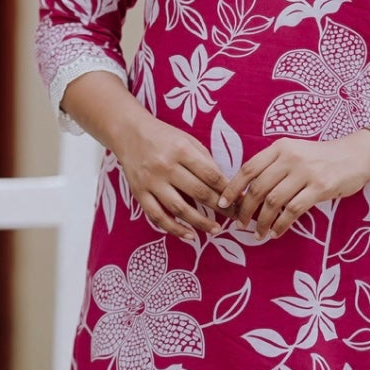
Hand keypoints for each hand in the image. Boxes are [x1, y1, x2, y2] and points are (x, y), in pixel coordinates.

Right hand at [112, 112, 225, 239]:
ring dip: (200, 222)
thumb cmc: (164, 137)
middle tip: (234, 217)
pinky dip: (174, 229)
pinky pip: (157, 216)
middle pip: (198, 192)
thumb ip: (205, 161)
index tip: (240, 200)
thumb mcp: (187, 140)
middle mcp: (166, 166)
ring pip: (179, 208)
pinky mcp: (139, 193)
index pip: (211, 175)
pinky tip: (190, 236)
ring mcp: (151, 181)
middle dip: (220, 207)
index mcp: (181, 150)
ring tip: (216, 230)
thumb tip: (227, 186)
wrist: (129, 133)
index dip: (228, 190)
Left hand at [217, 131, 369, 237]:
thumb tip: (248, 193)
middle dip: (245, 209)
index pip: (248, 168)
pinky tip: (276, 232)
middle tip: (239, 223)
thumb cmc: (321, 158)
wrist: (356, 155)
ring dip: (262, 221)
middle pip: (258, 188)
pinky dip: (281, 225)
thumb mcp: (295, 153)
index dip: (233, 188)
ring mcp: (306, 172)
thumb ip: (274, 167)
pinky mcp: (320, 187)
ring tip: (258, 233)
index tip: (223, 203)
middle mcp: (290, 158)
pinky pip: (293, 210)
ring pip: (273, 201)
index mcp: (280, 148)